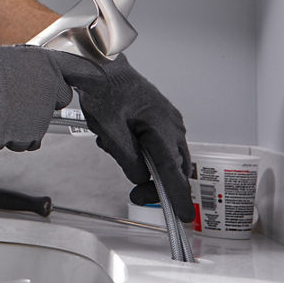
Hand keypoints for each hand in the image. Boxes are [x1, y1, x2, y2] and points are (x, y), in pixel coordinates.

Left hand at [50, 52, 194, 221]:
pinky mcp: (161, 118)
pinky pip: (159, 143)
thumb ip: (128, 160)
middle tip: (136, 193)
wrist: (101, 67)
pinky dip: (144, 151)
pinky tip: (120, 140)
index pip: (174, 171)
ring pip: (166, 156)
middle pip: (175, 166)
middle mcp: (172, 124)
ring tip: (114, 147)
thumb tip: (140, 177)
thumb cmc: (105, 91)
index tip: (182, 215)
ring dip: (146, 163)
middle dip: (156, 183)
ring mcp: (169, 120)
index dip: (178, 196)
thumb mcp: (110, 131)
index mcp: (162, 127)